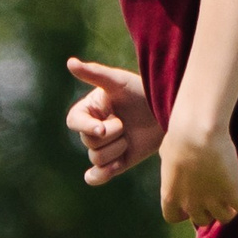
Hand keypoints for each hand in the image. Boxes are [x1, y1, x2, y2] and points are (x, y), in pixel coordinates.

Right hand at [64, 58, 159, 184]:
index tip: (103, 128)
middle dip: (111, 135)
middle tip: (126, 124)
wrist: (167, 112)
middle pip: (88, 142)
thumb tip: (70, 62)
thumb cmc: (143, 91)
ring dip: (116, 149)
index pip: (74, 122)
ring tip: (130, 138)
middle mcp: (94, 129)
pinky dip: (100, 176)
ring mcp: (105, 147)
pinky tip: (112, 169)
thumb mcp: (119, 81)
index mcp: (90, 110)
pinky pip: (98, 175)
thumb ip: (95, 74)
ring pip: (97, 158)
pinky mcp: (116, 163)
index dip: (86, 127)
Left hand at [157, 124, 237, 228]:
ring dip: (230, 209)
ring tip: (236, 196)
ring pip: (224, 217)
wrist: (197, 131)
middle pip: (202, 220)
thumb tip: (169, 158)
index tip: (190, 204)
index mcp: (171, 195)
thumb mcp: (166, 152)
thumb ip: (170, 164)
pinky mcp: (232, 193)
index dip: (184, 213)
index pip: (173, 217)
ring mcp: (212, 201)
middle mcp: (190, 203)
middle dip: (209, 211)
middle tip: (216, 198)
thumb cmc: (180, 136)